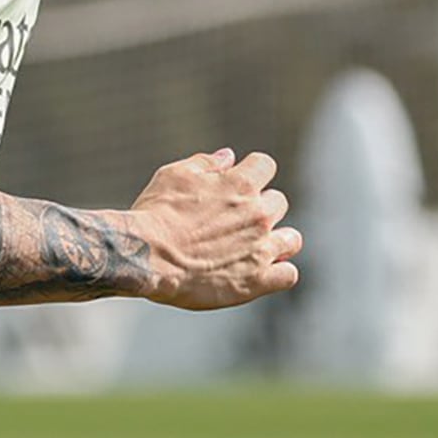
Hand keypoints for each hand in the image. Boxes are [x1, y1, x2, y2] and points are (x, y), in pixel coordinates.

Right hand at [127, 148, 301, 309]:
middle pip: (278, 203)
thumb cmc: (155, 214)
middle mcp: (258, 214)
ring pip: (291, 240)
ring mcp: (261, 248)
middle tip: (235, 223)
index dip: (252, 174)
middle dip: (261, 209)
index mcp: (241, 184)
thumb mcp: (174, 176)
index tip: (237, 186)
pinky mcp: (257, 280)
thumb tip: (229, 156)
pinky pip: (288, 274)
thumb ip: (206, 163)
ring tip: (255, 249)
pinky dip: (279, 273)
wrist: (146, 256)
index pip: (265, 165)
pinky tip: (261, 274)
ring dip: (278, 241)